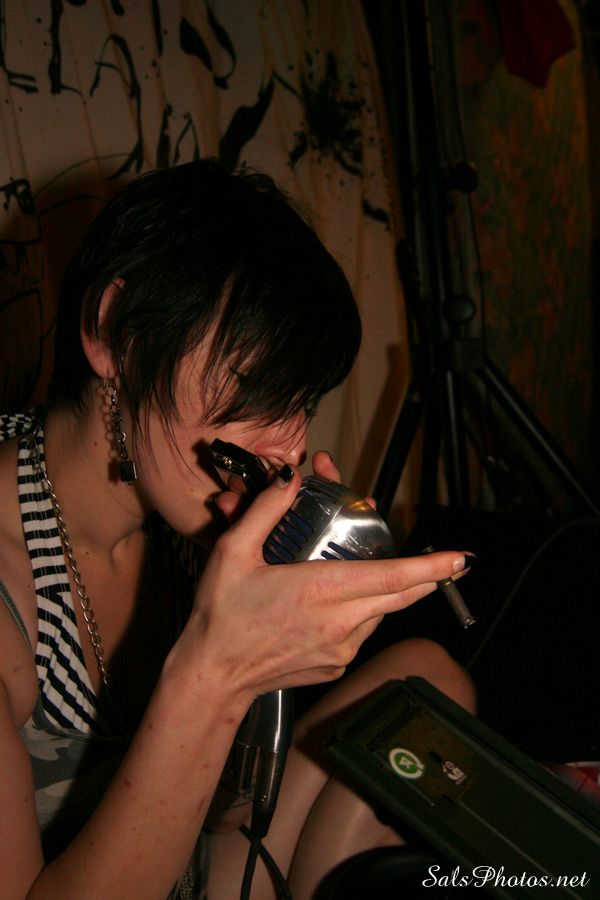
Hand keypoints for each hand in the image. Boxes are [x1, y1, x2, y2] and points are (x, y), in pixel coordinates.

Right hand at [179, 463, 470, 707]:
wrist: (212, 675)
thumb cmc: (221, 615)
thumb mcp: (233, 552)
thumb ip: (266, 510)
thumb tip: (290, 477)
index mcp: (322, 591)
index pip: (393, 577)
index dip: (432, 567)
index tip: (462, 558)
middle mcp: (341, 623)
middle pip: (401, 596)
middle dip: (427, 576)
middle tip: (449, 562)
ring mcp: (342, 650)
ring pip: (382, 613)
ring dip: (385, 591)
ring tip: (365, 571)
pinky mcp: (336, 665)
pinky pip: (362, 632)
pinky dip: (361, 613)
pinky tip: (335, 602)